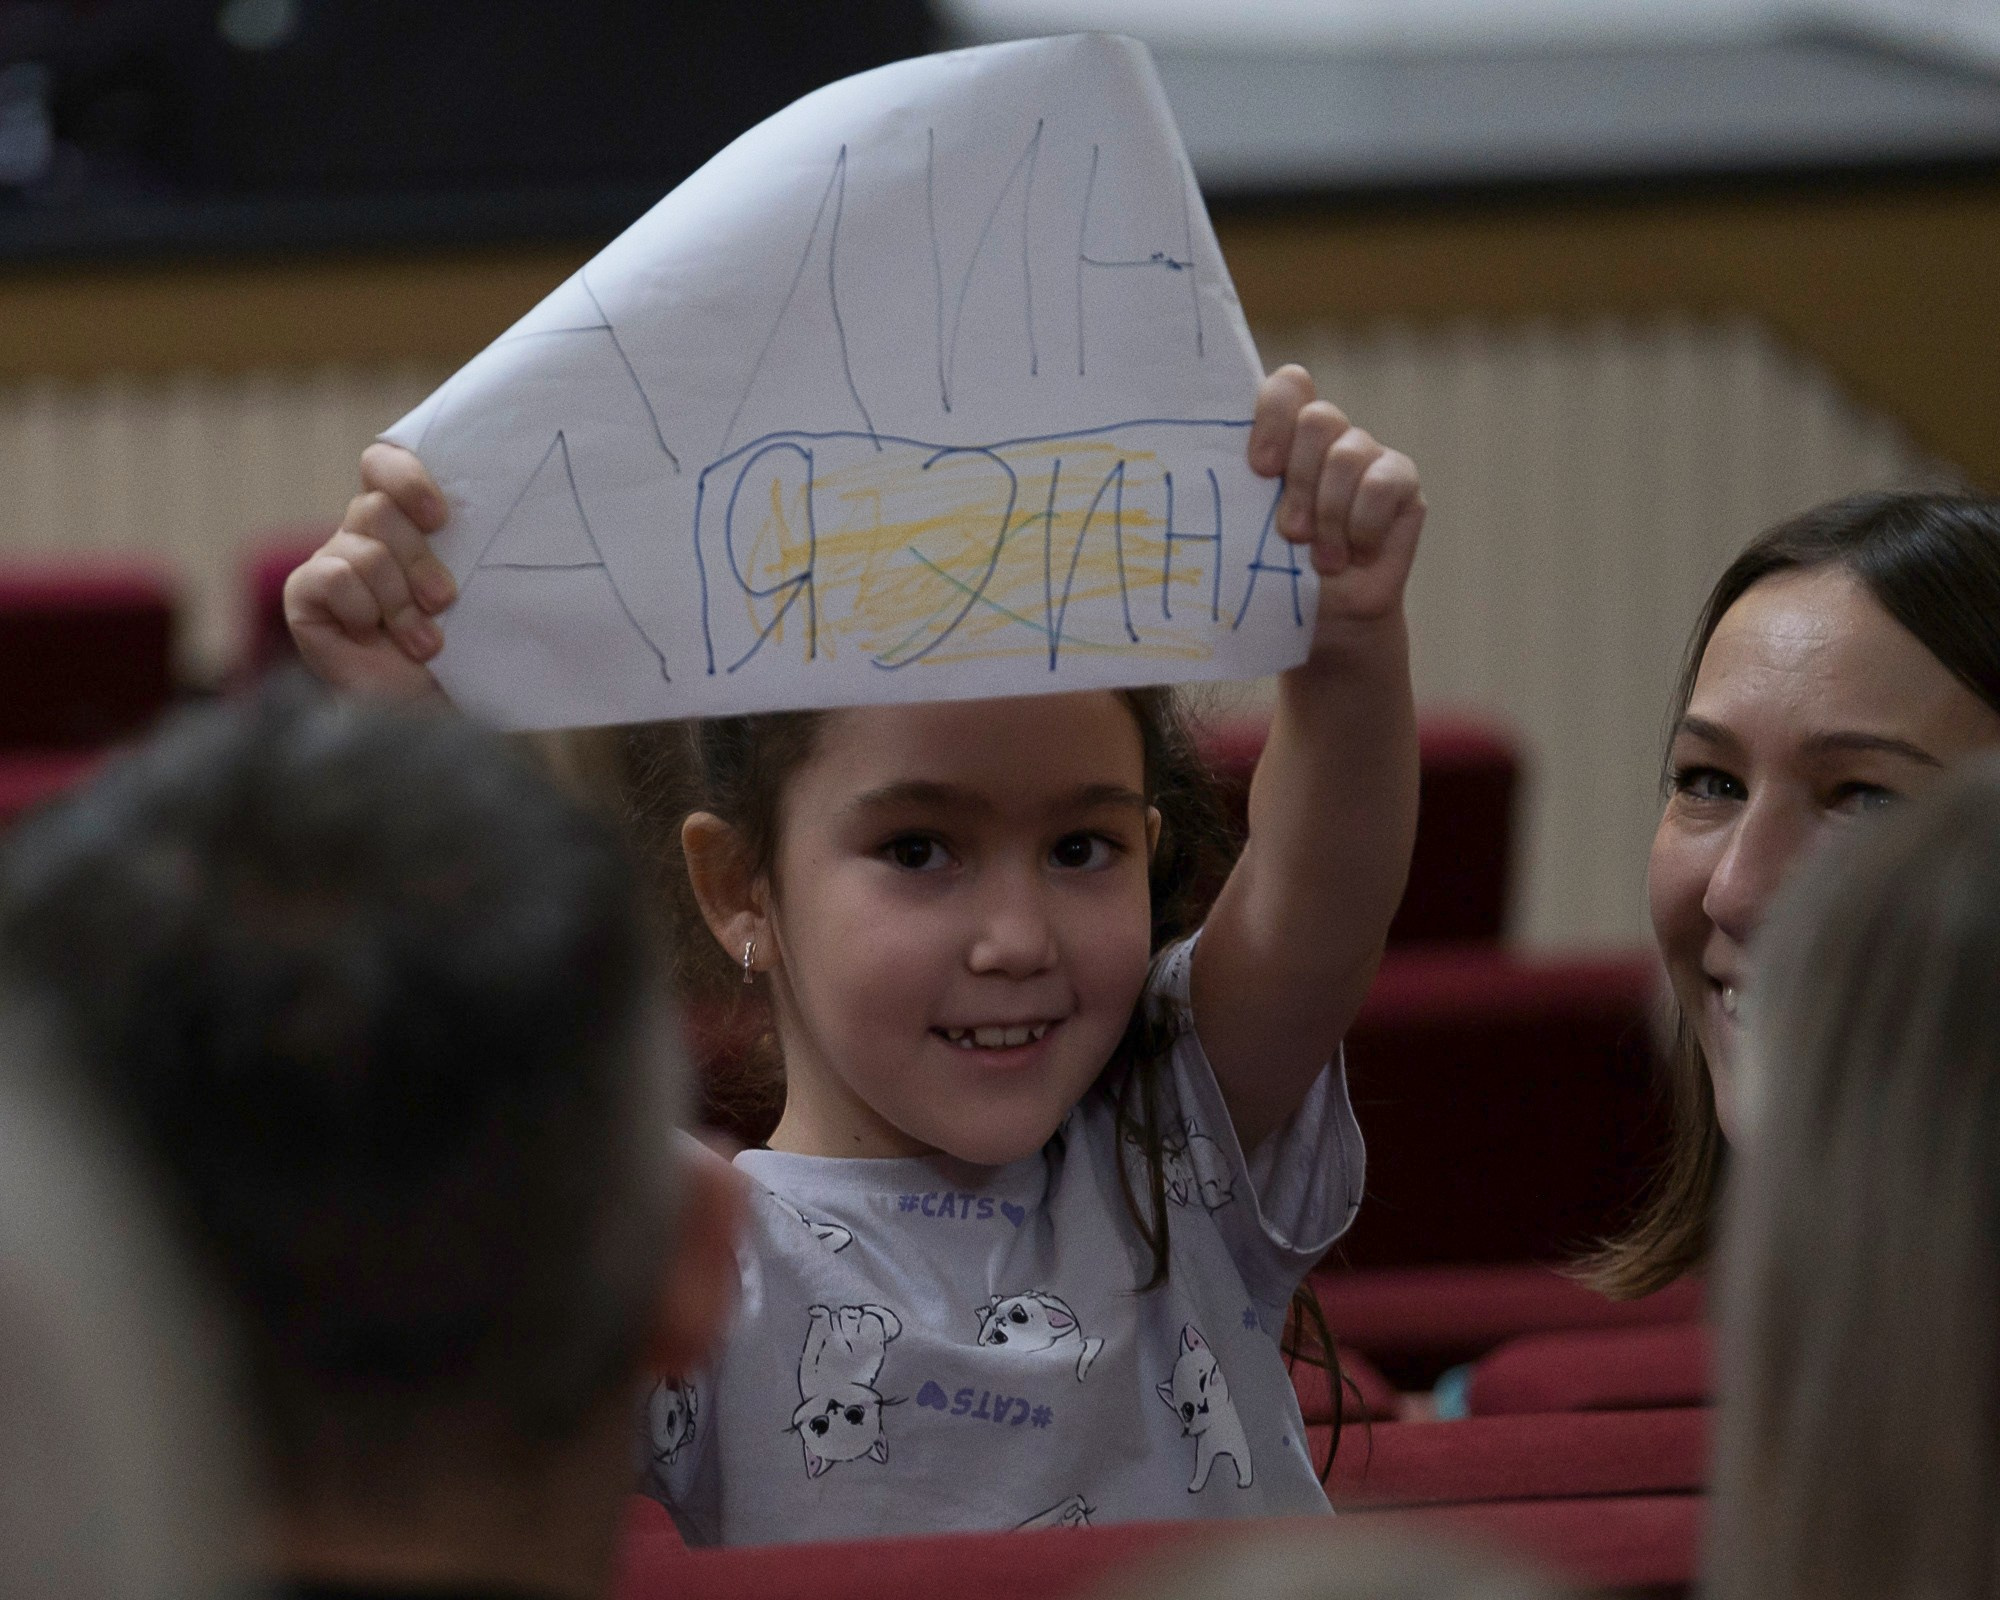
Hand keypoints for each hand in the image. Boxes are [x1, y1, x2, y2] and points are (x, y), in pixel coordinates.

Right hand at [284, 443, 457, 698]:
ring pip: (363, 549)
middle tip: (444, 601)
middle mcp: (364, 533)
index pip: (385, 465)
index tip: (441, 518)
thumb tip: (510, 516)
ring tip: (424, 642)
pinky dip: (362, 610)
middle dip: (418, 560)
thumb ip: (477, 551)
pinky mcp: (306, 594)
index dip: (406, 479)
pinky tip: (372, 636)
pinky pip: (334, 576)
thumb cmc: (461, 655)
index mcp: (405, 521)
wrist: (427, 714)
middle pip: (376, 508)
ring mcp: (333, 561)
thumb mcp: (480, 596)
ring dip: (399, 601)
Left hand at [1247, 365, 1424, 627]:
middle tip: (1290, 533)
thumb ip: (1238, 486)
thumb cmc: (1275, 572)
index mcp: (1284, 436)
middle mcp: (1328, 437)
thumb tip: (1211, 465)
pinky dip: (1362, 525)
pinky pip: (1382, 483)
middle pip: (1318, 418)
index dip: (1275, 416)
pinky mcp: (1402, 481)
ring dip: (1328, 514)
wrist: (1323, 622)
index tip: (1261, 468)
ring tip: (1320, 558)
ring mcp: (1367, 455)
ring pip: (1348, 453)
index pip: (1289, 386)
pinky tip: (1354, 554)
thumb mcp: (1246, 528)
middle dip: (1300, 481)